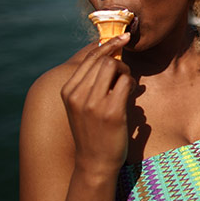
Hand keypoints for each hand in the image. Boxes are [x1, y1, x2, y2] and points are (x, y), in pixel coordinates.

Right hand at [61, 33, 135, 178]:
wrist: (94, 163)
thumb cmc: (92, 131)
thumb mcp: (81, 105)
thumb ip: (89, 82)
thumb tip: (107, 53)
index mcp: (68, 91)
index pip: (89, 58)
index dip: (108, 44)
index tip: (123, 37)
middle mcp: (78, 94)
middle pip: (103, 60)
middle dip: (119, 62)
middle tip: (125, 76)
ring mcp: (94, 103)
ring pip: (114, 67)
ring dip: (125, 72)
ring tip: (126, 86)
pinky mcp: (112, 111)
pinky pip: (126, 82)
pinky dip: (131, 84)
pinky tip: (130, 94)